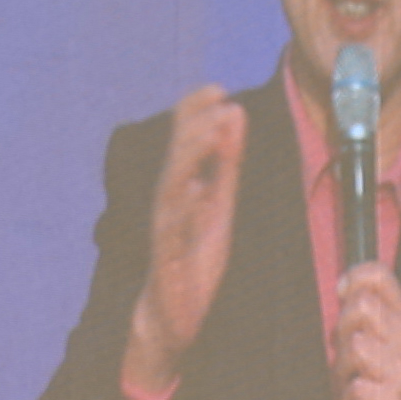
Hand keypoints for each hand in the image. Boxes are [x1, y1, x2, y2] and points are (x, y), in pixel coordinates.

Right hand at [124, 86, 249, 395]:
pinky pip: (173, 232)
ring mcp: (166, 231)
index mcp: (184, 188)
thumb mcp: (219, 201)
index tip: (218, 87)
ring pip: (173, 187)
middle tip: (219, 100)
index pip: (185, 142)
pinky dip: (185, 210)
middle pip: (179, 158)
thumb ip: (225, 161)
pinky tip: (196, 190)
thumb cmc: (193, 255)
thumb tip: (233, 113)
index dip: (197, 114)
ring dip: (192, 158)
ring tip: (212, 133)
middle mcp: (170, 204)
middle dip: (197, 127)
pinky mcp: (168, 260)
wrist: (173, 312)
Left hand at [331, 259, 400, 399]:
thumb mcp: (399, 350)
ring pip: (355, 347)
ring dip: (343, 369)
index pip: (380, 277)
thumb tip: (343, 295)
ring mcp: (400, 375)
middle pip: (362, 307)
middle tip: (349, 355)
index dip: (353, 280)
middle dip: (342, 329)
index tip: (344, 295)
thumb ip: (375, 322)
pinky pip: (354, 390)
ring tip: (353, 384)